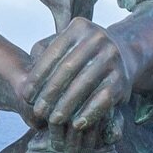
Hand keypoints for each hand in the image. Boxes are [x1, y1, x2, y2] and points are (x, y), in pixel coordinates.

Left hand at [21, 19, 130, 146]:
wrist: (125, 56)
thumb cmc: (83, 54)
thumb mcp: (66, 44)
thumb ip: (44, 50)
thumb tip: (29, 66)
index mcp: (79, 27)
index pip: (53, 53)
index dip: (38, 76)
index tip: (26, 95)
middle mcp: (98, 38)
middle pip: (67, 69)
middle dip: (50, 93)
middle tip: (38, 111)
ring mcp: (113, 57)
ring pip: (84, 84)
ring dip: (67, 105)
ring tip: (54, 120)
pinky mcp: (123, 78)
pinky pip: (103, 98)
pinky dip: (90, 112)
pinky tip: (77, 124)